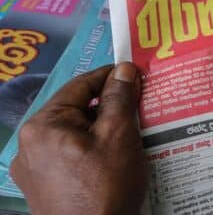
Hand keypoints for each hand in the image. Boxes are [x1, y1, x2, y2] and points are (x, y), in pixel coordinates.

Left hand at [11, 63, 147, 214]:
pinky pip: (69, 157)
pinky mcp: (43, 188)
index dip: (111, 77)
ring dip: (100, 130)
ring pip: (73, 135)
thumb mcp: (118, 135)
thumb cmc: (105, 187)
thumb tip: (124, 69)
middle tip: (140, 105)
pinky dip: (90, 151)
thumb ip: (119, 98)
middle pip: (76, 111)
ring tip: (131, 132)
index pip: (80, 86)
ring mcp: (33, 170)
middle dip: (108, 106)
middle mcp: (29, 145)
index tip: (138, 75)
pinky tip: (113, 159)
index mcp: (42, 126)